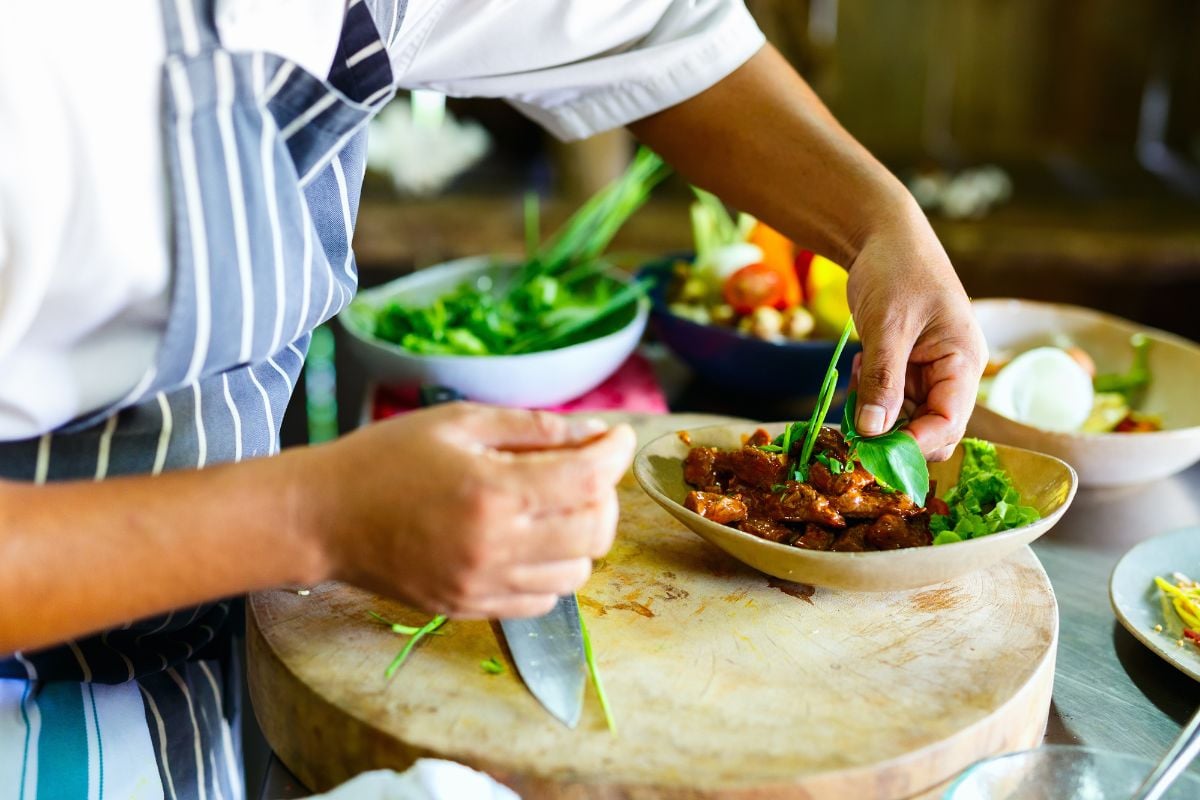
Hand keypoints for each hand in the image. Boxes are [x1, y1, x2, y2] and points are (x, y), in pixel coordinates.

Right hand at [299, 403, 634, 617]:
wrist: (324, 517)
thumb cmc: (385, 458)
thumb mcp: (459, 423)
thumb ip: (532, 427)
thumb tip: (593, 433)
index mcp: (493, 491)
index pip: (589, 478)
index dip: (615, 452)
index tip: (617, 436)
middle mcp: (495, 546)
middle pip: (595, 530)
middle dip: (603, 494)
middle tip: (584, 469)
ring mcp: (483, 585)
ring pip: (578, 572)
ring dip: (580, 536)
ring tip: (554, 505)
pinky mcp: (471, 608)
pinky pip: (544, 601)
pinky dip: (552, 569)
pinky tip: (529, 539)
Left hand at [846, 202, 986, 460]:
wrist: (881, 235)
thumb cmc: (896, 270)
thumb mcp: (888, 326)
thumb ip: (883, 381)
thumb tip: (873, 433)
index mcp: (964, 362)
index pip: (949, 423)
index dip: (916, 444)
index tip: (876, 455)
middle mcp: (951, 373)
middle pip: (930, 428)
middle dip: (894, 434)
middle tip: (855, 427)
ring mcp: (928, 371)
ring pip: (906, 418)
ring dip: (877, 413)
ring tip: (860, 374)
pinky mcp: (906, 367)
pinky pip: (890, 399)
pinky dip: (870, 395)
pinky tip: (861, 366)